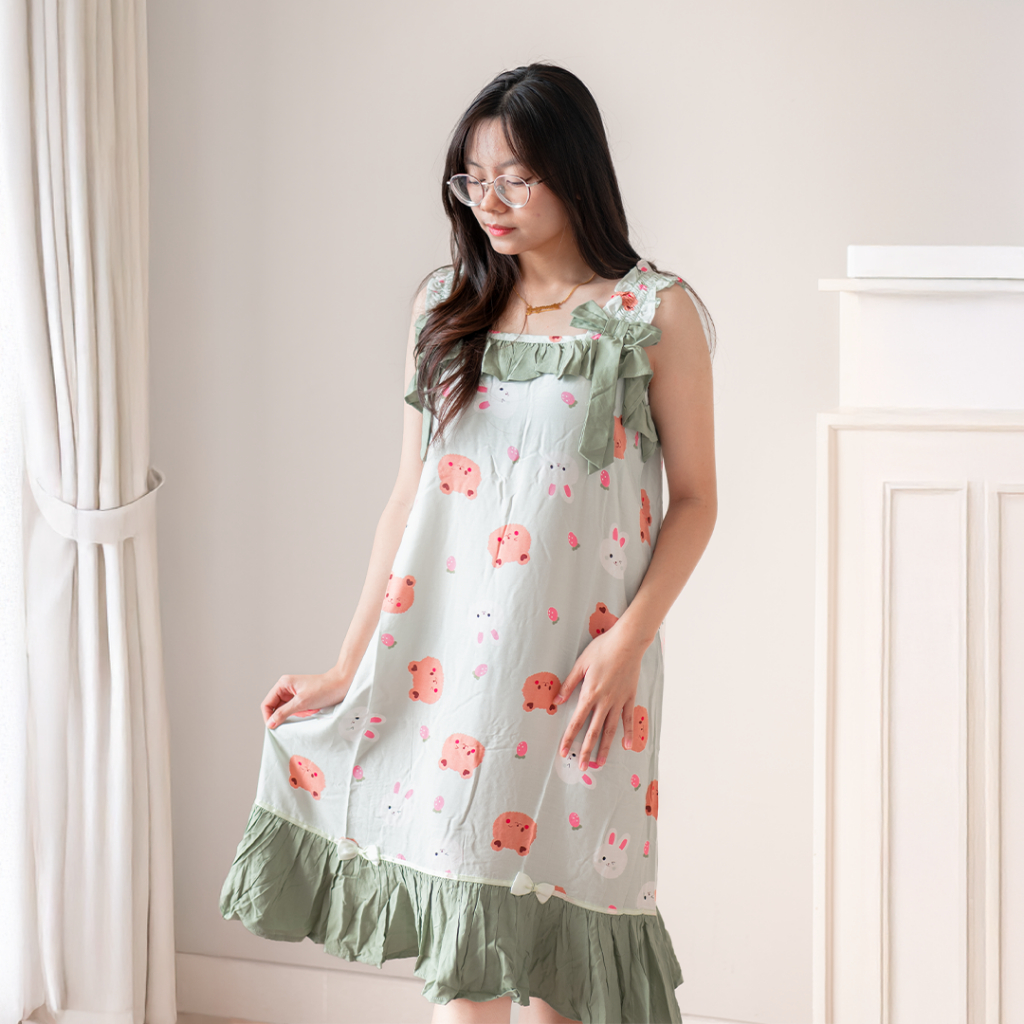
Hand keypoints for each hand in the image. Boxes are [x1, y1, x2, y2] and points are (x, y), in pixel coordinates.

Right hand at [262, 666, 352, 728]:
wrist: (342, 684)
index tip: (274, 728)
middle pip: (274, 707)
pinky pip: (293, 710)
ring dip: (289, 717)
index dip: (268, 716)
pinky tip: (304, 717)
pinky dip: (297, 716)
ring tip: (299, 718)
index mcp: (283, 684)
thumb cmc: (324, 689)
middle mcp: (286, 688)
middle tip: (287, 726)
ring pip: (284, 710)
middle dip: (280, 717)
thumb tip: (270, 723)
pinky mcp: (302, 699)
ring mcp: (294, 694)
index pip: (267, 703)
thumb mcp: (301, 703)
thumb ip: (283, 713)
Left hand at [554, 627, 647, 766]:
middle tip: (582, 767)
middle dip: (586, 750)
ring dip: (605, 748)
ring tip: (600, 763)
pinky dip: (628, 733)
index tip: (563, 752)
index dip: (569, 738)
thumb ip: (569, 684)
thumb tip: (556, 701)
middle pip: (593, 731)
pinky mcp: (630, 698)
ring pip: (610, 730)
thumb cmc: (602, 649)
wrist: (627, 642)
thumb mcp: (581, 664)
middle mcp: (604, 702)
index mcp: (589, 694)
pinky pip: (628, 719)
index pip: (576, 721)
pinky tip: (626, 746)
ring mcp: (618, 701)